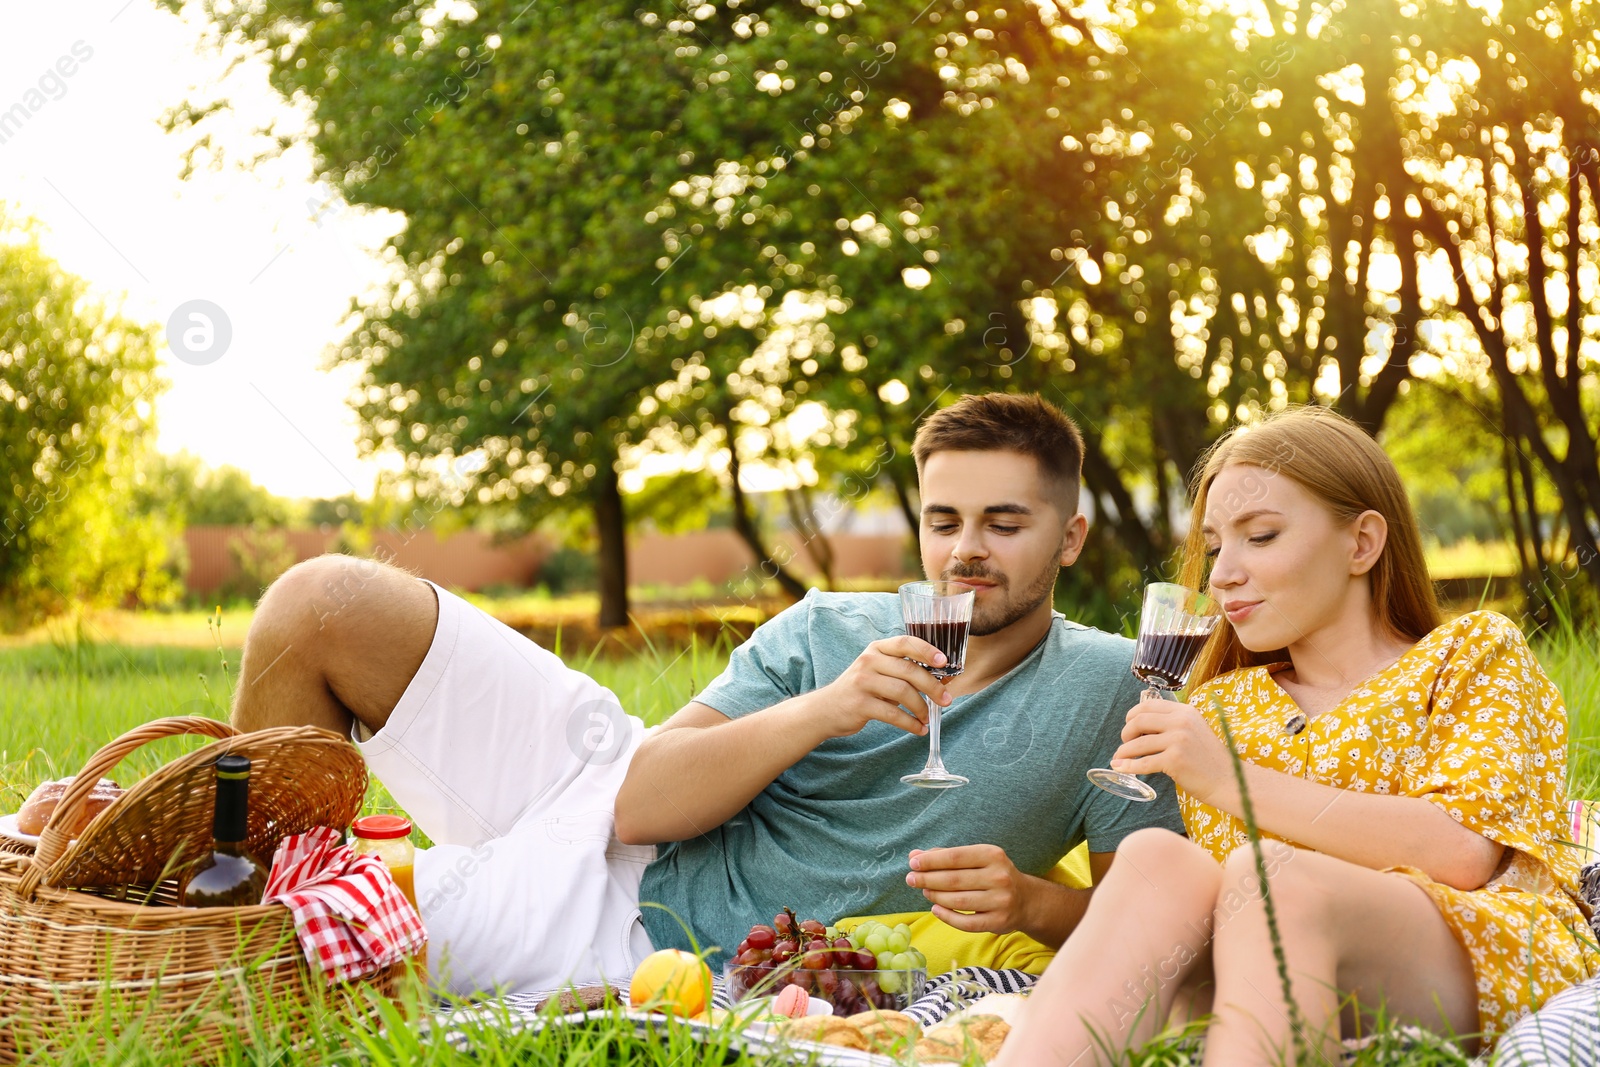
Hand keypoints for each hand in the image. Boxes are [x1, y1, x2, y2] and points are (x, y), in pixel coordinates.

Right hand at [815, 636, 951, 737]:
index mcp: (877, 649)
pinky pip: (893, 714)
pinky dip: (910, 723)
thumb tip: (943, 679)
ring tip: (927, 718)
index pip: (905, 642)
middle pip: (909, 670)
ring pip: (903, 692)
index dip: (927, 650)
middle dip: (932, 686)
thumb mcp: (878, 672)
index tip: (944, 662)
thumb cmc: (861, 690)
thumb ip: (904, 671)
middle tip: (946, 700)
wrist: (826, 709)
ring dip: (922, 708)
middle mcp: (869, 661)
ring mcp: (863, 681)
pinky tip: (918, 729)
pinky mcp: (860, 704)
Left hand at [905, 845, 1029, 933]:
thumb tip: (914, 856)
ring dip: (936, 897)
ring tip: (924, 892)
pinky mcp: (999, 922)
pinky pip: (966, 923)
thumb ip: (945, 856)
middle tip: (910, 879)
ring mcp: (1000, 901)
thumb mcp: (976, 859)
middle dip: (928, 879)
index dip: (931, 861)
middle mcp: (999, 877)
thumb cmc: (992, 874)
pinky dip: (947, 917)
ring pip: (958, 901)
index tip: (912, 863)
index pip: (955, 857)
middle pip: (954, 880)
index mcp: (993, 855)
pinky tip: (936, 909)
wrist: (1026, 900)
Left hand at [1110, 694, 1231, 802]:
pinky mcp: (1174, 760)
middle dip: (1125, 732)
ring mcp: (1178, 741)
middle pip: (1139, 721)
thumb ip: (1173, 723)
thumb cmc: (1209, 758)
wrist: (1228, 780)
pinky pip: (1144, 763)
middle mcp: (1181, 722)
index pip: (1149, 705)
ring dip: (1123, 752)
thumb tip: (1140, 725)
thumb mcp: (1194, 729)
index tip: (1128, 725)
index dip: (1132, 715)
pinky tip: (1121, 768)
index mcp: (1185, 711)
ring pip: (1138, 744)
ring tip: (1118, 759)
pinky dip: (1129, 767)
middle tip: (1124, 743)